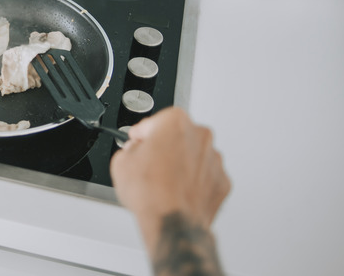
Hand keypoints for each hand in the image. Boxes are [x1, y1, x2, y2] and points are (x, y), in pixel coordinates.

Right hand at [110, 107, 229, 252]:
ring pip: (193, 156)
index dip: (141, 135)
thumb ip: (129, 149)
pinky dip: (193, 182)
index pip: (153, 122)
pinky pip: (204, 176)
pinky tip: (176, 192)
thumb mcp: (121, 162)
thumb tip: (134, 152)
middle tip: (148, 163)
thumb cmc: (151, 192)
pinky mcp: (222, 181)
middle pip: (177, 136)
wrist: (172, 222)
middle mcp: (200, 136)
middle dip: (164, 147)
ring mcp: (214, 159)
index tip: (137, 141)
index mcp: (175, 122)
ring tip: (162, 182)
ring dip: (180, 164)